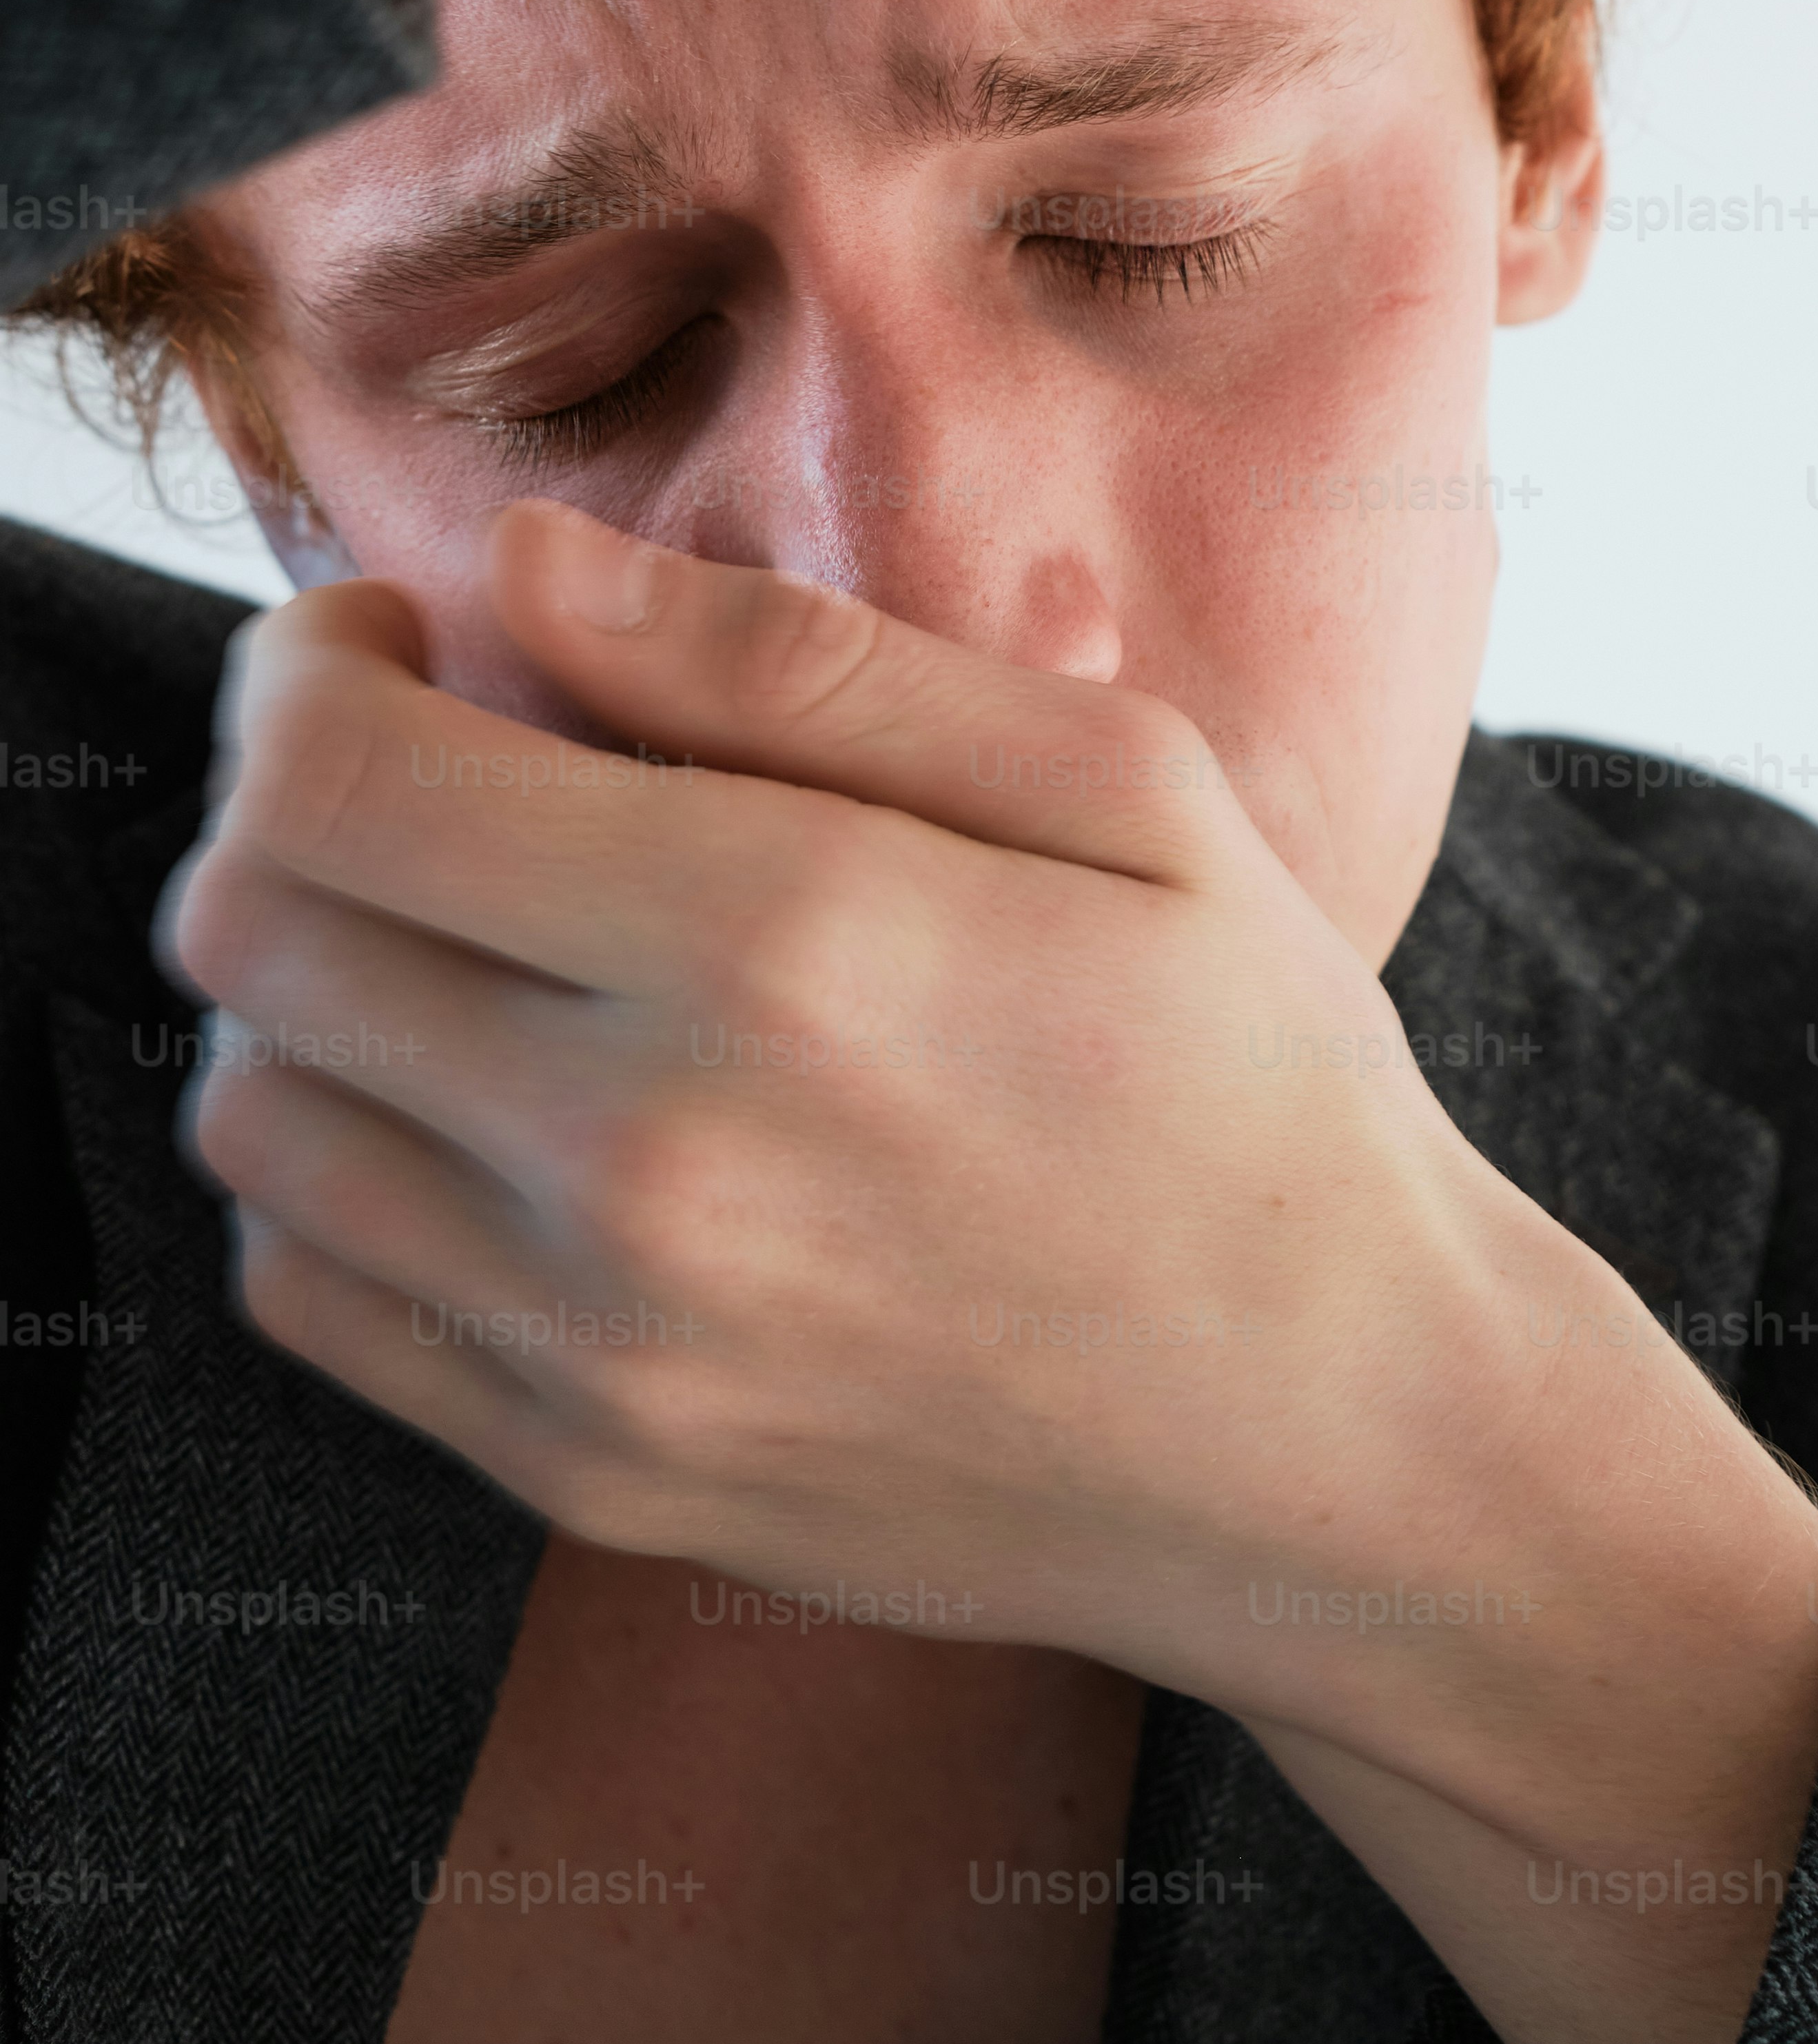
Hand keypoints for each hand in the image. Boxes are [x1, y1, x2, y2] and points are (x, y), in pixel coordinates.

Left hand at [166, 503, 1667, 1789]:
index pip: (340, 778)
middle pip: (248, 933)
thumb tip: (525, 571)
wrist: (1342, 1447)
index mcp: (785, 941)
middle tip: (419, 766)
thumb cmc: (1258, 1079)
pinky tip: (481, 1114)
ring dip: (302, 988)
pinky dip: (334, 1174)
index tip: (398, 642)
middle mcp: (651, 1159)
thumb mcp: (1128, 794)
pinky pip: (310, 1295)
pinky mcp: (588, 1472)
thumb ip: (805, 666)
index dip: (305, 668)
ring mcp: (603, 1346)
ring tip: (459, 942)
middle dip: (284, 799)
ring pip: (252, 1116)